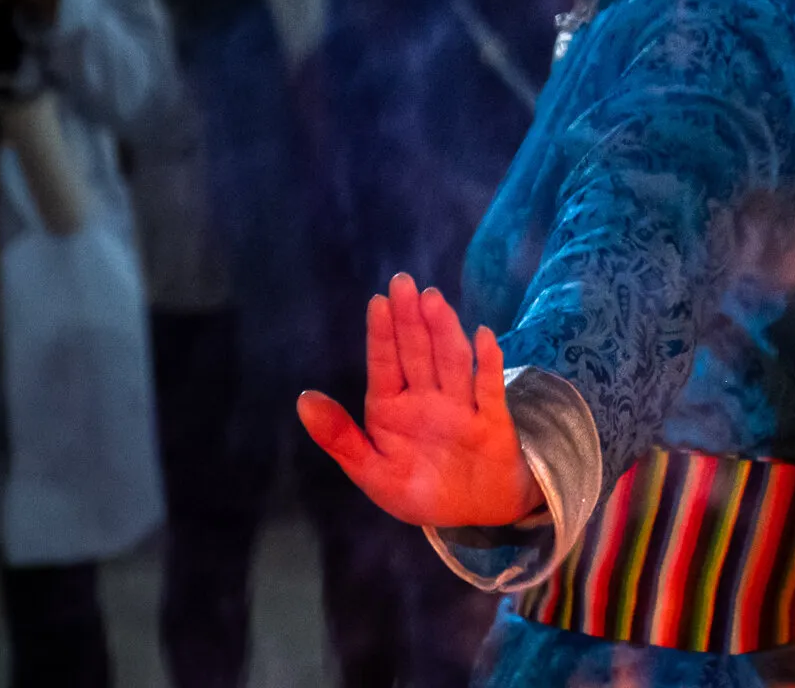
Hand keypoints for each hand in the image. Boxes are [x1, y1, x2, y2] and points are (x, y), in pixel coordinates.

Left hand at [296, 273, 540, 527]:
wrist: (475, 511)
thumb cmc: (421, 488)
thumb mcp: (370, 471)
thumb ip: (339, 437)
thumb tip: (303, 398)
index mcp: (392, 409)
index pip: (385, 365)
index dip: (382, 334)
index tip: (378, 302)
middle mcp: (427, 398)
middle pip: (418, 353)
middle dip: (410, 319)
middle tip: (404, 282)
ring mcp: (461, 405)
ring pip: (451, 362)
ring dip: (443, 331)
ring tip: (432, 300)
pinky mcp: (491, 419)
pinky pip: (489, 388)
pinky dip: (489, 363)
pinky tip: (484, 336)